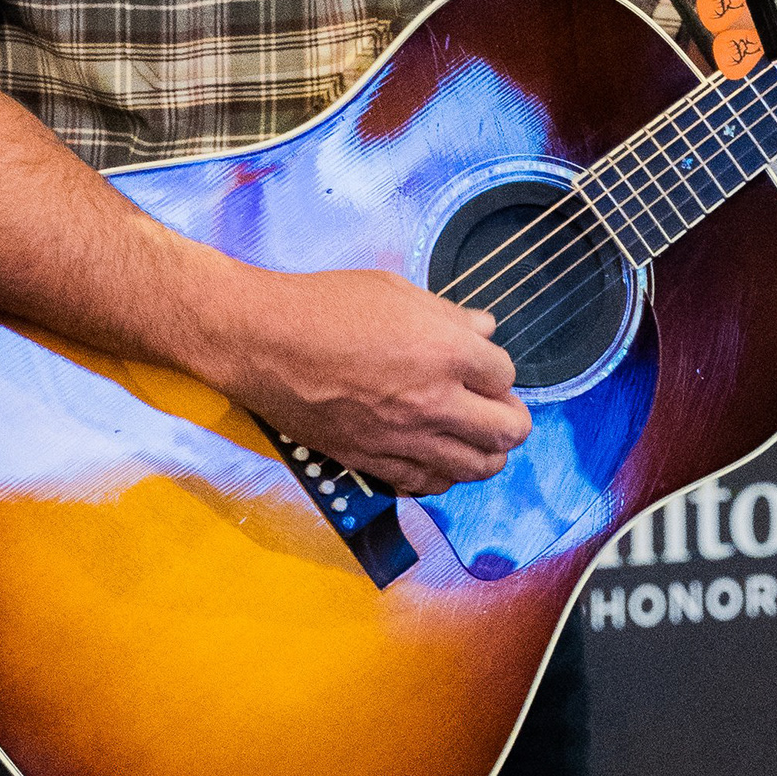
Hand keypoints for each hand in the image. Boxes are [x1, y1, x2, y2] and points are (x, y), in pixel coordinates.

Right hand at [221, 266, 530, 496]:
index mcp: (446, 350)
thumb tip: (484, 329)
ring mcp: (404, 438)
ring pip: (475, 468)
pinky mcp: (372, 461)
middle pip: (506, 431)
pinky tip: (437, 459)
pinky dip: (442, 476)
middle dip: (512, 420)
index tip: (485, 368)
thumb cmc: (325, 305)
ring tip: (478, 441)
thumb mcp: (396, 291)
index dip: (498, 371)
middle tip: (500, 410)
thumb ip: (447, 315)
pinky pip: (427, 485)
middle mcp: (434, 401)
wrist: (263, 341)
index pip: (505, 375)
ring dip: (486, 455)